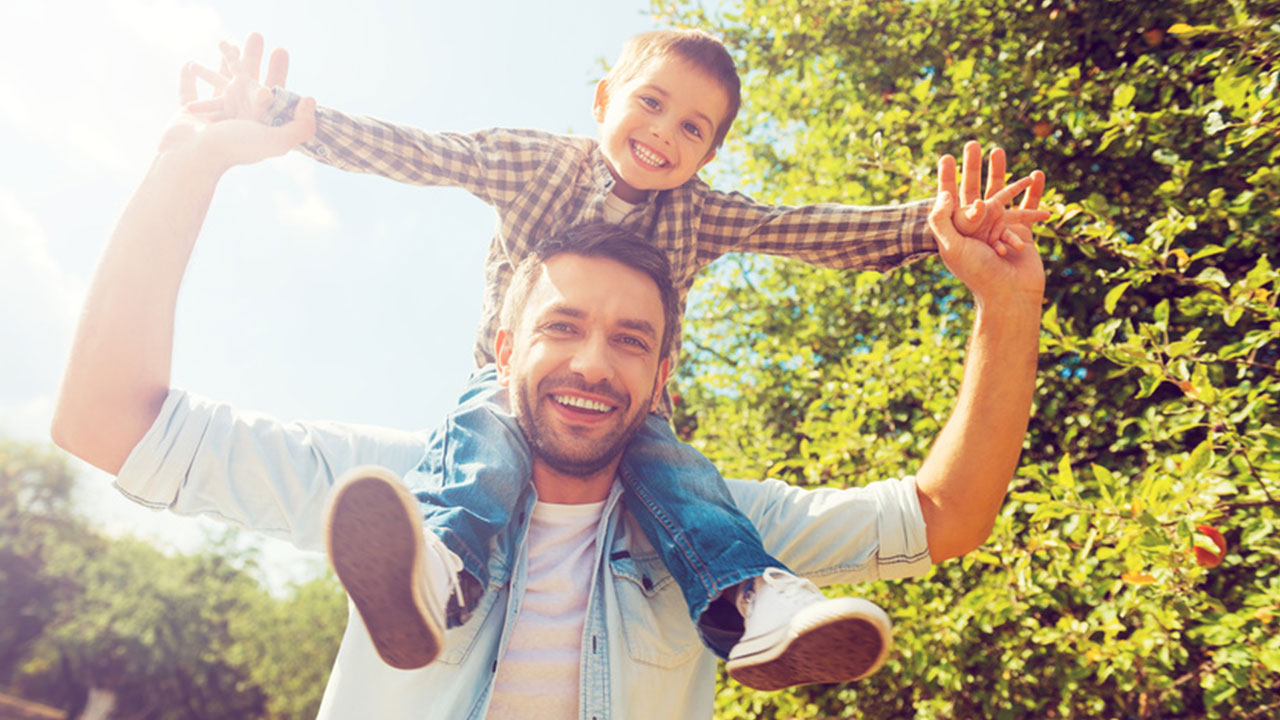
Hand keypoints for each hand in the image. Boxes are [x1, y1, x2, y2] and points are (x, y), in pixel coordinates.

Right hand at [158, 34, 313, 171]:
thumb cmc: (233, 147)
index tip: (281, 51)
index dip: (278, 72)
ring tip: (226, 43)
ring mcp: (212, 117)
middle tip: (256, 35)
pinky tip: (189, 64)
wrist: (191, 158)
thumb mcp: (275, 140)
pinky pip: (189, 93)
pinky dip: (188, 79)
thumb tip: (311, 100)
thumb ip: (299, 127)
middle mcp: (237, 119)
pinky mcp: (188, 115)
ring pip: (219, 83)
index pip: (272, 94)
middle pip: (247, 82)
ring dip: (223, 63)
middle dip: (253, 59)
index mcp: (257, 124)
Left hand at [929, 144, 1048, 307]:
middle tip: (972, 143)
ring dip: (1000, 172)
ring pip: (1001, 193)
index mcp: (958, 230)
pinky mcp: (1022, 231)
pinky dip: (1032, 191)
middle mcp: (978, 227)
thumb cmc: (978, 273)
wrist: (1010, 294)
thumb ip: (942, 220)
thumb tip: (944, 193)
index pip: (950, 198)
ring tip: (998, 149)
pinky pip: (1027, 207)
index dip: (947, 178)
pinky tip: (1036, 175)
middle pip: (975, 189)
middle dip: (973, 167)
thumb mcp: (952, 246)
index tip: (946, 156)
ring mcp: (1000, 227)